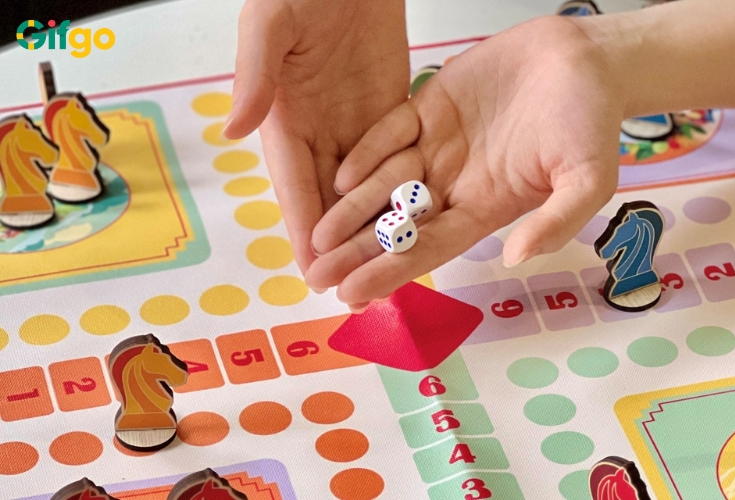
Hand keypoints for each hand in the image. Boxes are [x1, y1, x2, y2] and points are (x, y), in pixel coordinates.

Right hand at [224, 0, 409, 276]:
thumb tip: (231, 131)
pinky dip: (402, 196)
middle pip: (330, 202)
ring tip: (388, 272)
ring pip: (366, 192)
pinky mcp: (390, 113)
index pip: (295, 187)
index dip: (303, 232)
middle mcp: (320, 133)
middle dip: (340, 249)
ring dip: (373, 233)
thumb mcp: (271, 23)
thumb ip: (255, 75)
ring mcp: (356, 126)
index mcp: (286, 120)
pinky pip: (397, 162)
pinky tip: (414, 226)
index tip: (314, 274)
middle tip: (353, 293)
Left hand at [305, 17, 621, 306]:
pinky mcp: (430, 106)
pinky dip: (367, 152)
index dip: (391, 271)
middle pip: (398, 224)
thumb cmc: (593, 121)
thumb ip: (556, 221)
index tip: (354, 293)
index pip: (431, 247)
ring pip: (386, 183)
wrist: (586, 59)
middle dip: (358, 251)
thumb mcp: (588, 180)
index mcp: (486, 207)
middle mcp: (455, 182)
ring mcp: (439, 145)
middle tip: (318, 275)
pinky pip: (391, 131)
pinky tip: (340, 177)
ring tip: (317, 236)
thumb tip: (516, 259)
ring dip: (351, 209)